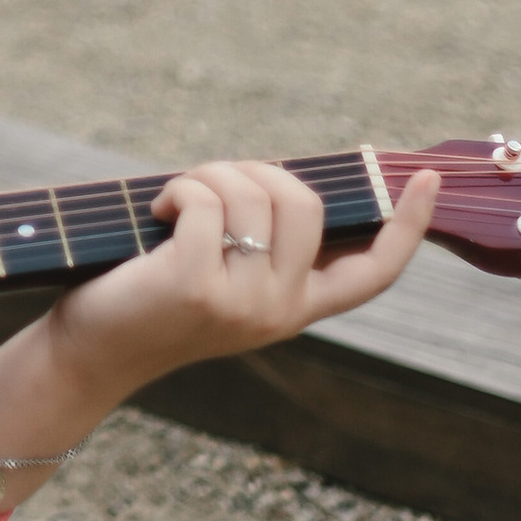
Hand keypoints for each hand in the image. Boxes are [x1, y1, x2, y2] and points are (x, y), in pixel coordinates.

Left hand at [43, 158, 439, 399]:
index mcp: (297, 307)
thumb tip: (281, 178)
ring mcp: (242, 302)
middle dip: (257, 171)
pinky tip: (157, 210)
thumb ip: (261, 239)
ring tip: (176, 199)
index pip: (374, 272)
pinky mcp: (196, 286)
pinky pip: (206, 201)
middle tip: (208, 182)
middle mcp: (280, 310)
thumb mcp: (224, 272)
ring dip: (209, 174)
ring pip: (255, 194)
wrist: (92, 349)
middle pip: (308, 205)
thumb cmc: (150, 293)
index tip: (428, 180)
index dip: (407, 226)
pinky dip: (179, 189)